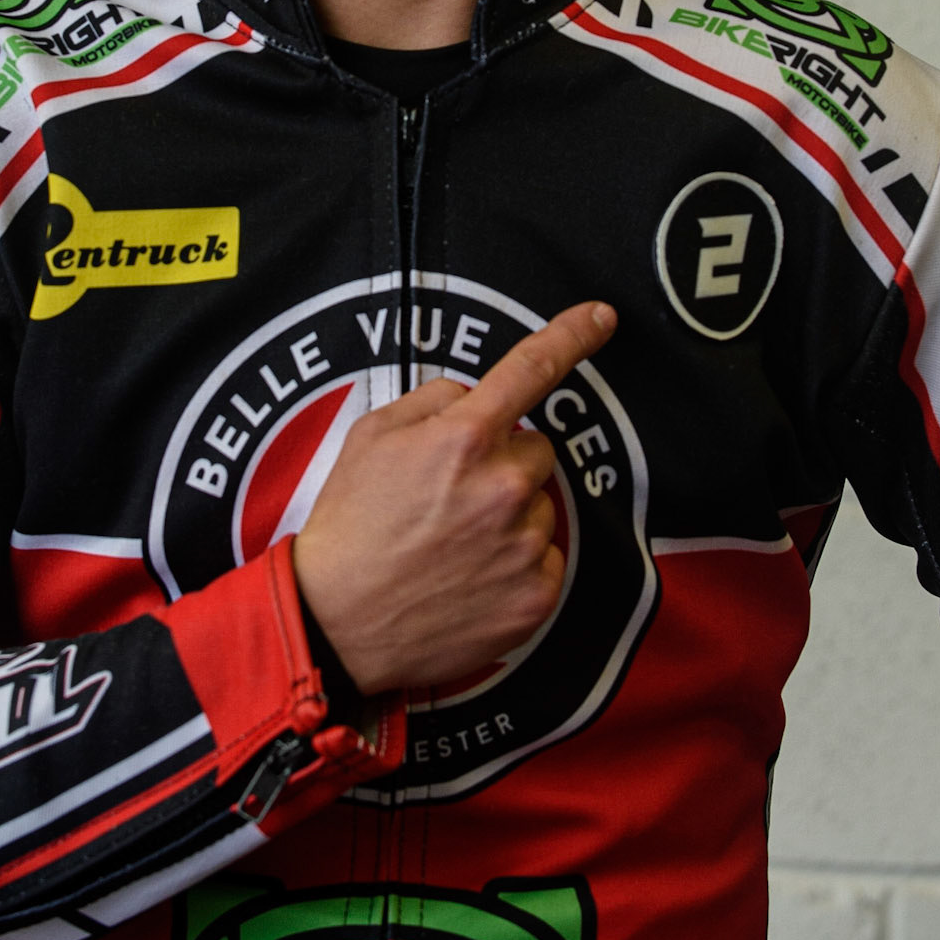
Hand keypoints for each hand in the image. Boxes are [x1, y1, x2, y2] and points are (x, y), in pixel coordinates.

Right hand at [291, 300, 616, 695]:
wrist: (337, 622)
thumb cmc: (350, 525)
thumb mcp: (371, 436)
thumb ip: (435, 402)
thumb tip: (476, 399)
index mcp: (464, 439)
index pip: (531, 369)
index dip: (573, 335)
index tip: (603, 316)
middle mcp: (505, 486)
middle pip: (536, 450)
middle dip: (504, 463)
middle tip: (450, 496)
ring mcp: (524, 544)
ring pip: (540, 506)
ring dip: (509, 516)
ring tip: (452, 544)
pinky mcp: (536, 596)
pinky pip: (546, 558)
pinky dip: (516, 565)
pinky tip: (470, 577)